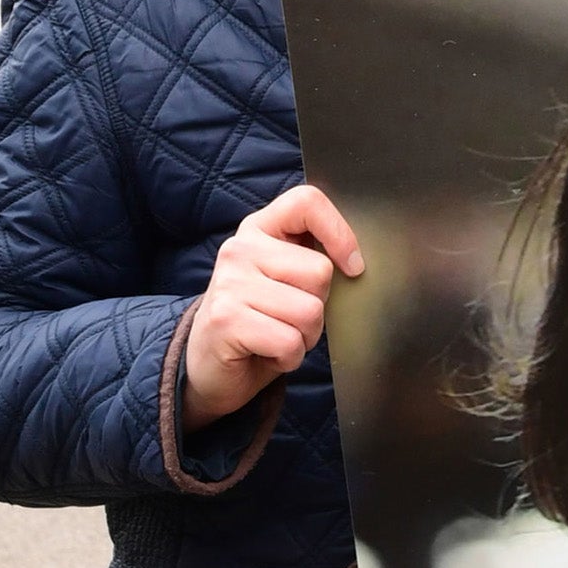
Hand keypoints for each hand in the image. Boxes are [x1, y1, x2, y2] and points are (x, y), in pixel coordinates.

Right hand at [182, 185, 363, 433]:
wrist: (209, 366)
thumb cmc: (262, 321)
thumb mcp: (287, 280)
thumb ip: (313, 261)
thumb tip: (358, 263)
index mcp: (259, 228)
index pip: (307, 201)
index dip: (340, 233)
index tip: (351, 266)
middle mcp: (240, 248)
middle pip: (320, 271)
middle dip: (318, 306)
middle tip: (289, 318)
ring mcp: (230, 282)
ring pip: (309, 311)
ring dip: (304, 337)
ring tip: (277, 337)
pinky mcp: (226, 319)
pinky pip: (290, 342)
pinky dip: (288, 358)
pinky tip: (265, 353)